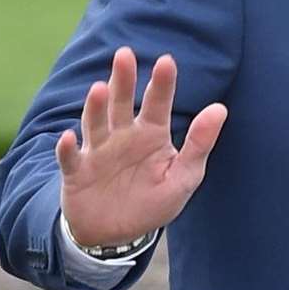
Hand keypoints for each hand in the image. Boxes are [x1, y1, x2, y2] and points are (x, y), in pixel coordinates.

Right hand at [56, 46, 226, 247]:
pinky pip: (71, 158)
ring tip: (100, 89)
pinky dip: (68, 149)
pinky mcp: (77, 172)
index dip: (162, 83)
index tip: (167, 61)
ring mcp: (98, 151)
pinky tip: (70, 138)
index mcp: (151, 134)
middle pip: (121, 102)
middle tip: (124, 54)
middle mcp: (122, 135)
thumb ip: (199, 144)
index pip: (157, 103)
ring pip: (95, 124)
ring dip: (96, 108)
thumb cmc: (153, 202)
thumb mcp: (184, 177)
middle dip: (123, 79)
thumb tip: (220, 109)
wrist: (117, 235)